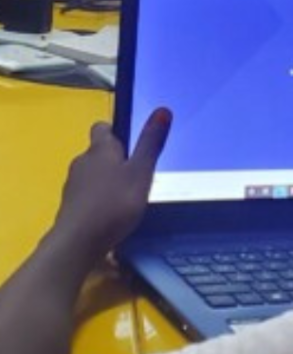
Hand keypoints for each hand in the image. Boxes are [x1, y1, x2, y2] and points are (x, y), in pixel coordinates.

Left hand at [52, 110, 170, 262]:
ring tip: (128, 195)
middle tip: (137, 171)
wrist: (78, 243)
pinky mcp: (70, 208)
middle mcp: (82, 162)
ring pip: (92, 175)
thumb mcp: (141, 172)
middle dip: (114, 158)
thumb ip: (151, 143)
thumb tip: (162, 110)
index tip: (130, 140)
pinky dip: (99, 199)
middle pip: (97, 152)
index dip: (115, 130)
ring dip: (107, 180)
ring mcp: (72, 186)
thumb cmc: (114, 203)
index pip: (102, 128)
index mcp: (100, 149)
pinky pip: (88, 195)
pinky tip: (113, 214)